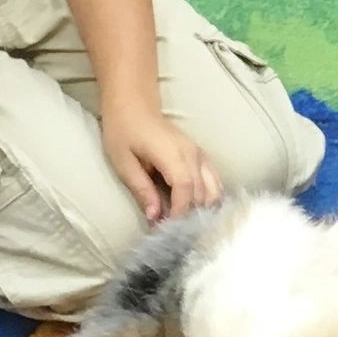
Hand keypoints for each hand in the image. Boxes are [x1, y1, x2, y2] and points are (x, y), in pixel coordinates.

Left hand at [100, 106, 221, 221]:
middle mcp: (192, 154)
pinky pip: (214, 181)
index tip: (168, 228)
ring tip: (183, 221)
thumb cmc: (124, 131)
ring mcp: (200, 154)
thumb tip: (154, 217)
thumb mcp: (123, 162)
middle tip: (172, 230)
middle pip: (201, 192)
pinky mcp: (201, 156)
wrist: (135, 105)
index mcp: (171, 154)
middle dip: (188, 214)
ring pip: (213, 189)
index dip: (179, 211)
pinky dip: (209, 197)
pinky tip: (197, 209)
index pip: (185, 188)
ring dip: (201, 208)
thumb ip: (141, 189)